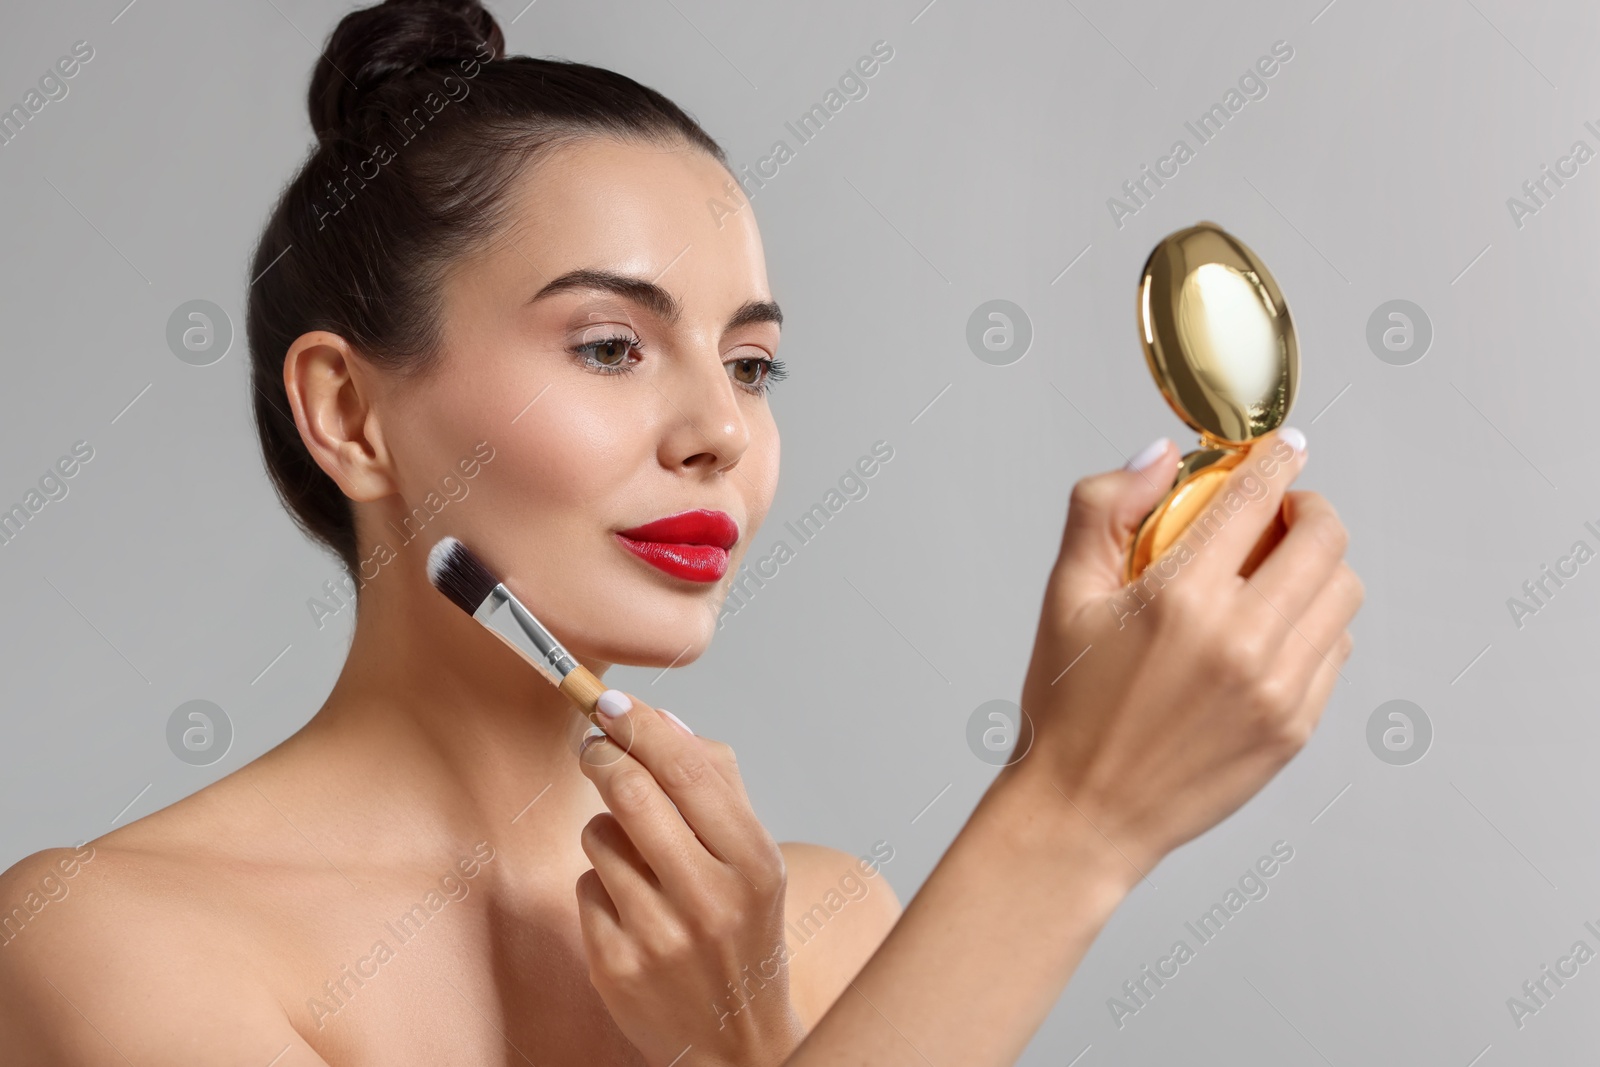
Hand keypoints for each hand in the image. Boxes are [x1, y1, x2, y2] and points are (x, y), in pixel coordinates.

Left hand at [573, 690, 805, 1066]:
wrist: (735, 1040)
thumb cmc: (742, 929)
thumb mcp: (754, 858)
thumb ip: (717, 784)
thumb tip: (662, 721)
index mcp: (752, 862)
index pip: (688, 770)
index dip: (640, 726)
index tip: (610, 702)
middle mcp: (710, 898)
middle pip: (632, 792)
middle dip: (603, 757)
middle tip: (596, 748)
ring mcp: (660, 935)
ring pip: (599, 836)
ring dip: (607, 830)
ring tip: (636, 855)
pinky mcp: (616, 965)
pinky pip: (585, 886)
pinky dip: (601, 884)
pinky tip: (631, 907)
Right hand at [1012, 429, 1363, 877]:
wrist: (1085, 813)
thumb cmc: (1068, 707)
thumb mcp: (1064, 595)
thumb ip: (1104, 509)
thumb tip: (1161, 456)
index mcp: (1180, 599)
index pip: (1254, 498)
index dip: (1275, 458)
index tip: (1281, 447)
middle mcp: (1241, 641)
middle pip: (1323, 539)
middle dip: (1308, 508)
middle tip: (1280, 511)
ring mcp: (1277, 689)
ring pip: (1342, 593)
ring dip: (1319, 565)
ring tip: (1278, 571)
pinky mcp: (1295, 728)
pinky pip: (1336, 650)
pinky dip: (1316, 623)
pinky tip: (1273, 628)